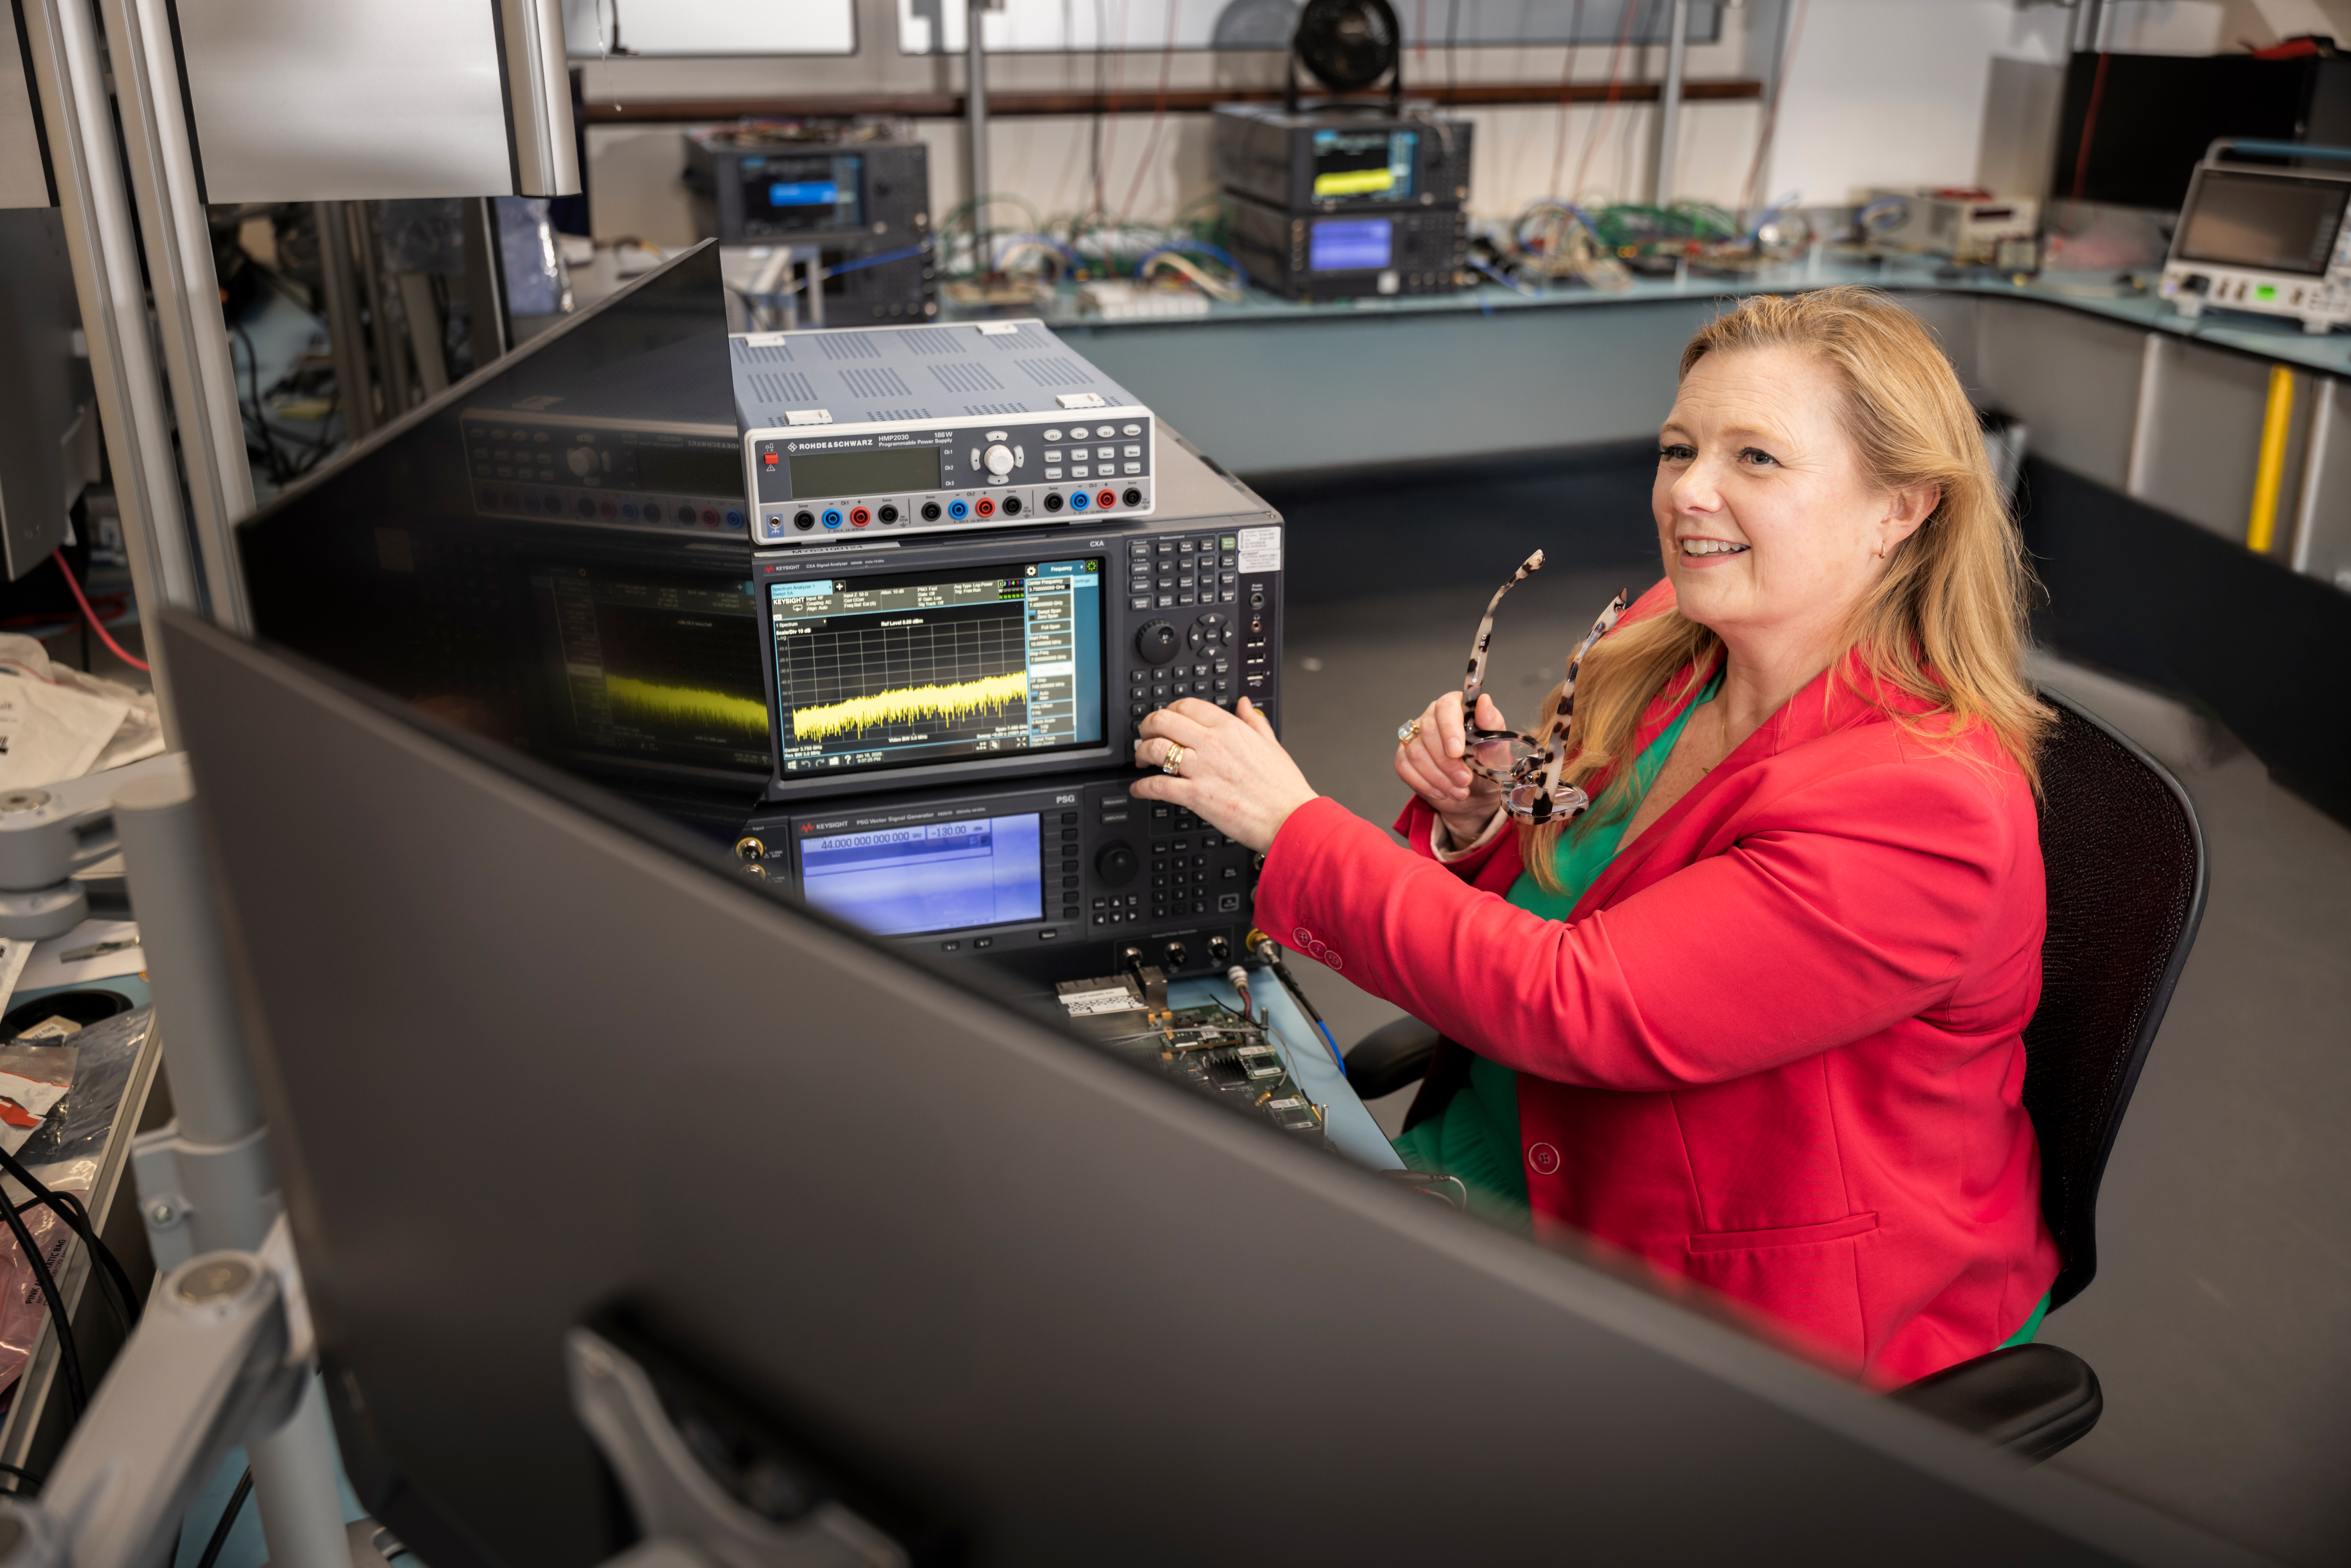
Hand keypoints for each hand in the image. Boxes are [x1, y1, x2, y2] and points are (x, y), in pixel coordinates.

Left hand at [1131, 698, 1316, 852]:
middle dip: (1147, 726)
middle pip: (1163, 721)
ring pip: (1156, 749)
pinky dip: (1141, 787)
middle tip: (1145, 735)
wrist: (1289, 819)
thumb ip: (1253, 720)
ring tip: (1141, 760)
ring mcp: (1202, 769)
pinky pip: (1157, 785)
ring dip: (1141, 753)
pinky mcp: (1195, 796)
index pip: (1187, 705)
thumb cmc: (1283, 787)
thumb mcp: (1271, 744)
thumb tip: (1244, 703)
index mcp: (1229, 728)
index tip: (1166, 719)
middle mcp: (1212, 744)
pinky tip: (1139, 789)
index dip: (1169, 709)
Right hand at [1394, 691, 1506, 846]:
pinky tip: (1442, 792)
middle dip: (1447, 762)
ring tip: (1459, 791)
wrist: (1479, 790)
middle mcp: (1432, 717)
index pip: (1445, 707)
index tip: (1457, 752)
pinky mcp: (1404, 756)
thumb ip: (1491, 722)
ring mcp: (1415, 737)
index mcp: (1456, 707)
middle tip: (1465, 780)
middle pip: (1428, 731)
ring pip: (1416, 753)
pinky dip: (1425, 784)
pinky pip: (1405, 768)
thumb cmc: (1488, 763)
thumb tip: (1484, 701)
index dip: (1449, 729)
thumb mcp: (1497, 745)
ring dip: (1439, 777)